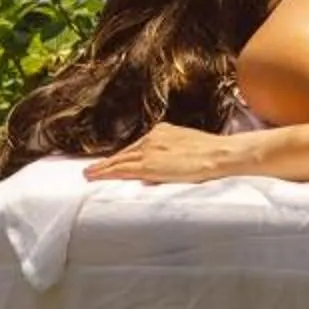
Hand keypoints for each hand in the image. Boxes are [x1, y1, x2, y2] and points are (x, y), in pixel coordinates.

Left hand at [86, 122, 252, 184]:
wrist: (218, 153)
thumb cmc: (211, 153)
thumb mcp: (188, 147)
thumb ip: (172, 155)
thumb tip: (162, 169)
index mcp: (162, 131)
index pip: (138, 146)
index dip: (123, 156)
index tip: (112, 161)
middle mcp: (152, 137)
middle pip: (125, 152)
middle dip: (108, 161)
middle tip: (92, 169)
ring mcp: (149, 150)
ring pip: (119, 160)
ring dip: (103, 167)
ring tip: (89, 174)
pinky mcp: (149, 164)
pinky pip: (122, 169)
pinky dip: (107, 172)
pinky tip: (97, 176)